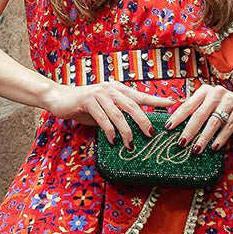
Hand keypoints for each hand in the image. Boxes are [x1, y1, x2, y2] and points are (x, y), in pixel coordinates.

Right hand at [43, 81, 177, 148]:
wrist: (59, 98)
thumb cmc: (84, 106)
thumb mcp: (104, 109)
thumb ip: (118, 114)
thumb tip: (134, 129)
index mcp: (117, 89)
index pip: (141, 96)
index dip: (157, 100)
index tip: (173, 104)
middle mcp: (111, 89)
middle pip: (133, 105)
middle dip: (143, 121)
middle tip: (151, 135)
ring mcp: (99, 94)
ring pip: (119, 114)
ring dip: (126, 131)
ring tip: (130, 144)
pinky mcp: (88, 101)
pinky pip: (103, 119)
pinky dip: (109, 132)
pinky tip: (113, 141)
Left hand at [163, 84, 232, 151]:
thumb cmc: (224, 107)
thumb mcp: (209, 105)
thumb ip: (195, 110)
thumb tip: (173, 124)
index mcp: (205, 91)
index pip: (188, 105)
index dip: (177, 117)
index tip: (168, 128)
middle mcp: (217, 92)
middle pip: (200, 115)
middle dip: (189, 131)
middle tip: (181, 143)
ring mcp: (230, 99)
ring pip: (214, 122)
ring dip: (204, 138)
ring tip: (196, 149)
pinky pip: (229, 126)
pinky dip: (221, 138)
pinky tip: (214, 147)